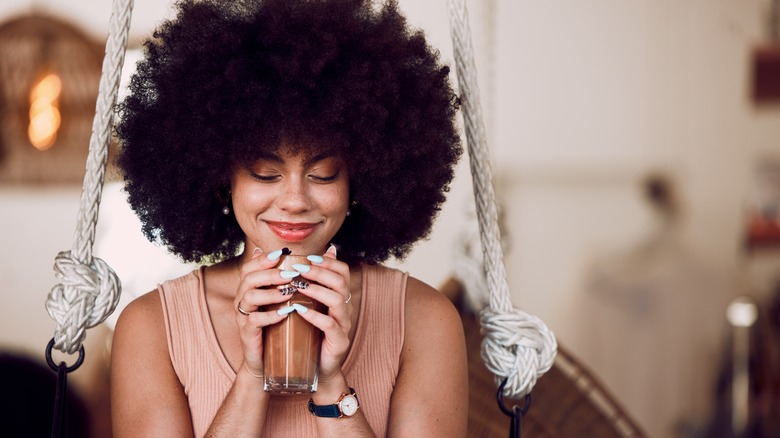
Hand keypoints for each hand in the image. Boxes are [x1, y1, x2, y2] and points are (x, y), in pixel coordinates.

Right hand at [234, 249, 295, 377]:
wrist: (266, 360)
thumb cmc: (276, 325)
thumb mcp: (280, 301)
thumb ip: (285, 280)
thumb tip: (294, 254)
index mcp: (248, 289)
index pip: (250, 267)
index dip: (263, 259)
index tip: (281, 253)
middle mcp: (242, 300)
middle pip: (248, 279)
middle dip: (270, 273)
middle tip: (291, 274)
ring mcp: (242, 316)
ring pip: (249, 298)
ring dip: (271, 293)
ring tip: (290, 292)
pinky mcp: (247, 333)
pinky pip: (254, 321)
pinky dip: (270, 316)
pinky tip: (285, 313)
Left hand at [287, 245, 352, 384]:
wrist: (318, 369)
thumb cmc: (312, 334)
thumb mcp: (311, 306)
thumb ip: (310, 285)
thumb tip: (309, 262)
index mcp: (341, 297)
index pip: (343, 272)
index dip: (328, 262)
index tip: (308, 257)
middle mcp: (345, 308)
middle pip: (340, 282)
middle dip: (319, 272)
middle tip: (298, 269)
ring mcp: (344, 325)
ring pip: (336, 300)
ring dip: (316, 290)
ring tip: (298, 286)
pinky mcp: (339, 342)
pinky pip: (329, 325)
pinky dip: (314, 315)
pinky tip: (298, 310)